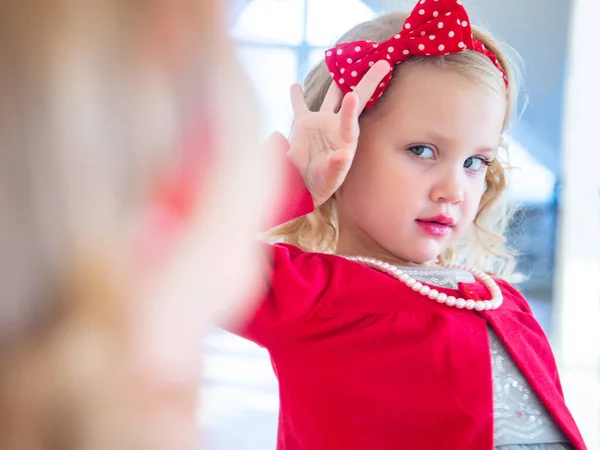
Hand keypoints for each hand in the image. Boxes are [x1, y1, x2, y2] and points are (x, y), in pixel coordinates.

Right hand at [287, 60, 389, 206]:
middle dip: (368, 81)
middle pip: (354, 99)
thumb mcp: (329, 178)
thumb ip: (336, 166)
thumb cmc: (321, 184)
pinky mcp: (304, 125)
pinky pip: (300, 106)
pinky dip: (297, 96)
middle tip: (383, 62)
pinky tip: (295, 85)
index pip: (349, 121)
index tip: (352, 95)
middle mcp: (337, 127)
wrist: (304, 186)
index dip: (350, 109)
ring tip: (343, 62)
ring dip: (337, 81)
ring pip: (331, 97)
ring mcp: (321, 123)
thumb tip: (344, 155)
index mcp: (345, 140)